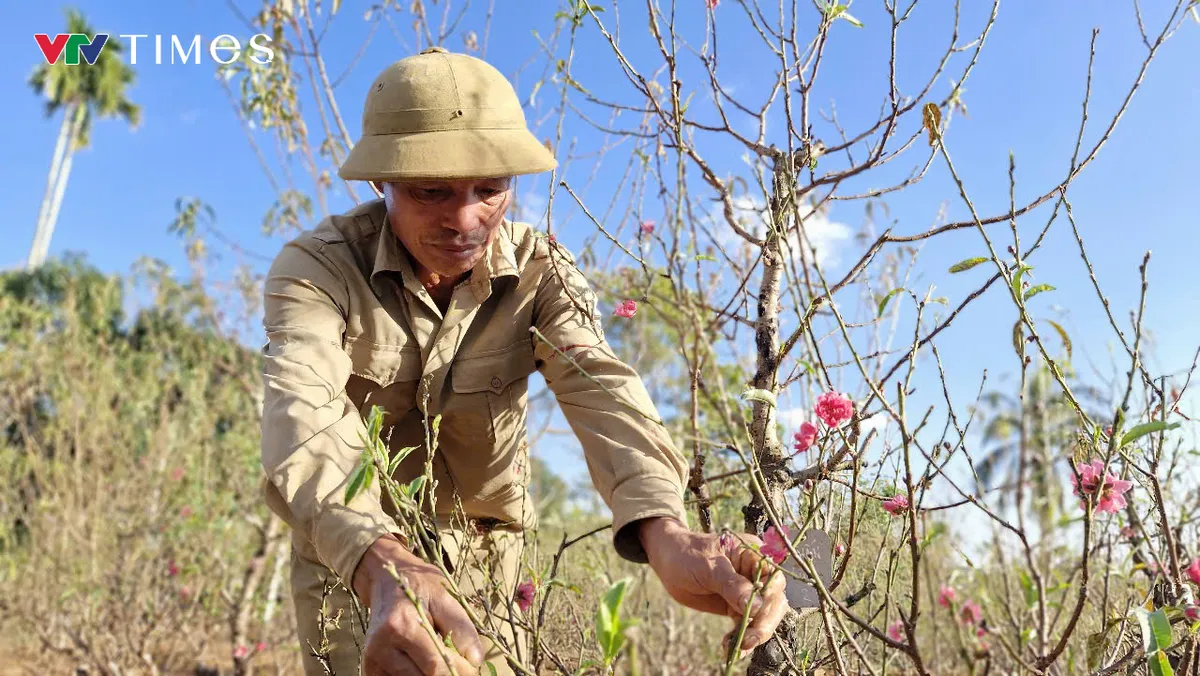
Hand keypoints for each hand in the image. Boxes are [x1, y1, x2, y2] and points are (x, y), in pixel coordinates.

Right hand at [352, 535, 484, 674]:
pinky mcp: (370, 668)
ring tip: (443, 662)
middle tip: (461, 667)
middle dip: (446, 675)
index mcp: (401, 625)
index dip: (458, 671)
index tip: (473, 669)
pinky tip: (424, 664)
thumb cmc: (419, 586)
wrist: (385, 581)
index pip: (434, 664)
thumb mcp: (444, 598)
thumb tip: (476, 661)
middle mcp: (381, 646)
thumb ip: (461, 628)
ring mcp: (372, 660)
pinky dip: (416, 675)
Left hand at [638, 517, 786, 655]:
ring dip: (753, 634)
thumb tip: (757, 606)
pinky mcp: (736, 607)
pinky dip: (740, 637)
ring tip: (737, 648)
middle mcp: (756, 573)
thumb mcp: (708, 566)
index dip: (770, 599)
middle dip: (764, 623)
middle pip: (773, 602)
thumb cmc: (687, 554)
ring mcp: (747, 592)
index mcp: (754, 555)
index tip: (757, 615)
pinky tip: (729, 646)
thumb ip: (732, 585)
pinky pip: (745, 624)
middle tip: (749, 640)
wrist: (668, 561)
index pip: (773, 579)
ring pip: (761, 617)